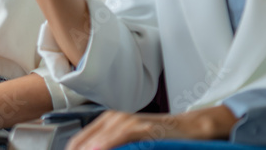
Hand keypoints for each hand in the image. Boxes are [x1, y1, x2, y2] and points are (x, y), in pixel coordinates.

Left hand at [65, 107, 237, 149]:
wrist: (188, 129)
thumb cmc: (158, 139)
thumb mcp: (130, 145)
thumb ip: (112, 147)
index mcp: (106, 123)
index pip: (77, 144)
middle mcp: (112, 119)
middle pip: (82, 142)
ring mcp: (127, 121)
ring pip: (98, 139)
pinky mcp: (141, 126)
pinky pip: (119, 136)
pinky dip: (106, 144)